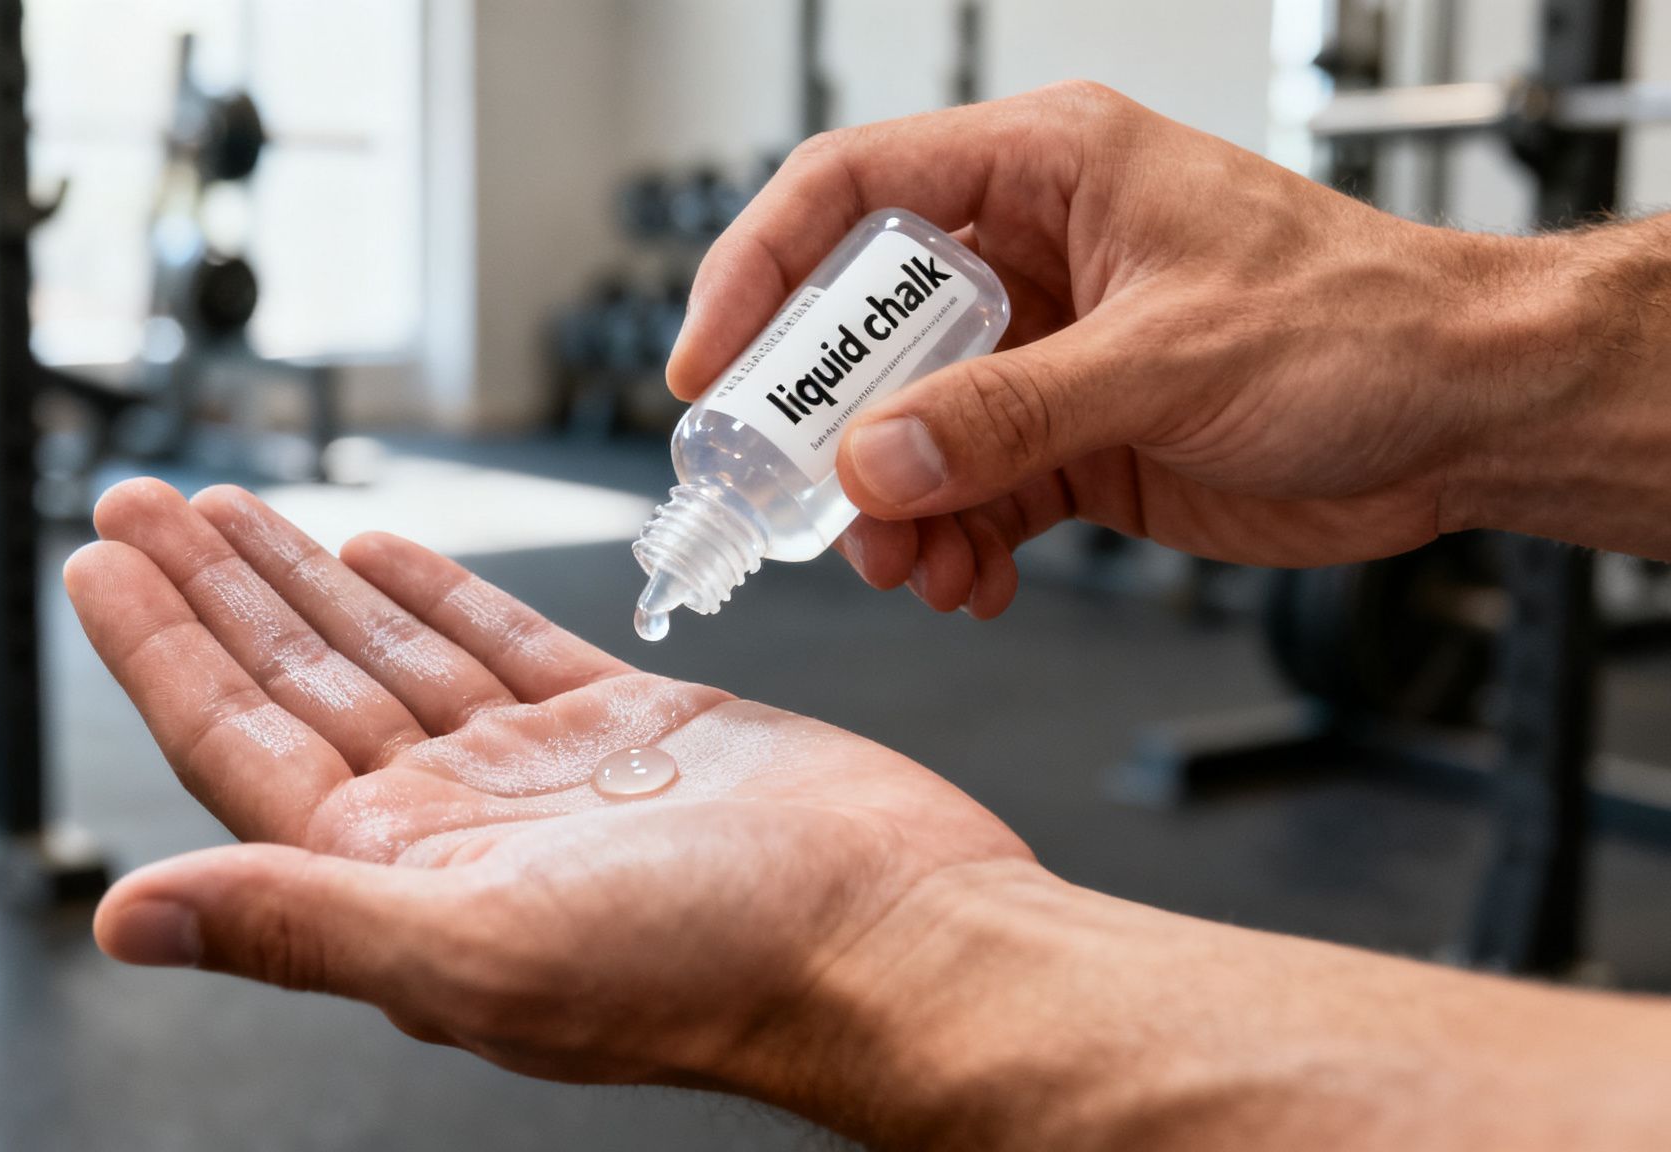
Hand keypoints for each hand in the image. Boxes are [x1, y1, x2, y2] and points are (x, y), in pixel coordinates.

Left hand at [66, 479, 1027, 1125]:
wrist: (894, 937)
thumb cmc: (712, 969)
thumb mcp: (478, 949)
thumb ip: (299, 919)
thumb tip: (127, 921)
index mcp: (402, 876)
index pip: (238, 746)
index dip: (160, 650)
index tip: (97, 562)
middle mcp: (457, 822)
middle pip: (299, 681)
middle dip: (215, 588)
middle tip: (140, 500)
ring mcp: (540, 771)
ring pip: (392, 650)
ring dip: (308, 578)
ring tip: (234, 508)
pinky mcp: (628, 726)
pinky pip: (503, 641)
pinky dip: (440, 590)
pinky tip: (383, 547)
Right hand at [669, 82, 1600, 616]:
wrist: (1466, 416)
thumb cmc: (1364, 323)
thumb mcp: (1168, 359)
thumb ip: (1009, 414)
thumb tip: (872, 463)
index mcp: (1044, 172)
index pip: (850, 193)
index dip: (760, 273)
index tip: (708, 367)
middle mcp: (1030, 257)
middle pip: (862, 330)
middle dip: (826, 428)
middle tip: (800, 502)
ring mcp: (1046, 354)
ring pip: (908, 430)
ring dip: (891, 509)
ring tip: (913, 567)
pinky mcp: (1073, 440)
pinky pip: (970, 494)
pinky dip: (954, 543)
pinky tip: (973, 579)